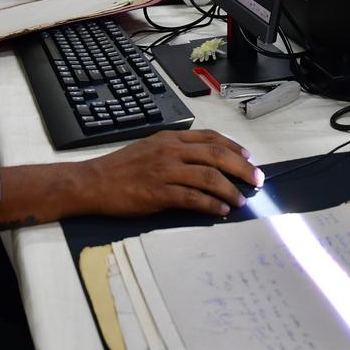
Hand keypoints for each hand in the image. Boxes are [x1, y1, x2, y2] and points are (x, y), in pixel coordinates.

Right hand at [81, 130, 262, 216]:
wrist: (93, 182)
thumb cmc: (121, 168)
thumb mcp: (151, 148)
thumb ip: (176, 151)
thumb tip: (204, 163)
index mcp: (170, 139)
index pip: (210, 138)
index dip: (234, 148)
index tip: (248, 158)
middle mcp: (171, 151)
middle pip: (217, 155)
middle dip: (242, 168)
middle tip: (257, 179)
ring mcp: (165, 171)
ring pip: (209, 177)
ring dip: (231, 189)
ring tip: (242, 200)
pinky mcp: (159, 193)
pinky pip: (193, 198)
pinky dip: (212, 205)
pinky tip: (222, 210)